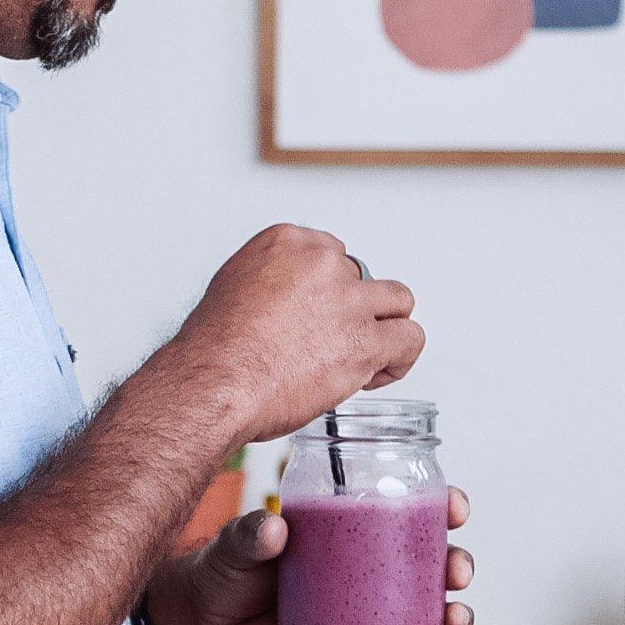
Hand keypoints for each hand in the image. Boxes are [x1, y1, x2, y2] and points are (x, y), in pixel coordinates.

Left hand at [148, 486, 475, 624]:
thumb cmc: (225, 570)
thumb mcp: (236, 544)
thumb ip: (251, 535)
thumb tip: (274, 529)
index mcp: (348, 533)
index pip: (406, 513)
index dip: (441, 509)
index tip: (454, 509)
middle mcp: (364, 575)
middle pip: (428, 568)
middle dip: (455, 567)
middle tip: (456, 571)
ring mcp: (359, 619)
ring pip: (418, 622)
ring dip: (446, 623)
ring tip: (452, 623)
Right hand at [161, 225, 424, 446]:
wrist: (216, 381)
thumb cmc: (215, 350)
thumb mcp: (232, 289)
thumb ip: (269, 285)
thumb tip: (285, 306)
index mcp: (287, 242)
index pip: (331, 255)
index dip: (329, 290)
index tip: (316, 315)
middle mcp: (322, 263)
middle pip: (363, 277)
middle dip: (354, 308)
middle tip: (335, 339)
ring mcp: (348, 300)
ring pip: (397, 301)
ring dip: (385, 327)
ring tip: (369, 351)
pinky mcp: (365, 341)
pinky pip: (409, 338)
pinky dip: (400, 358)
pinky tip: (379, 371)